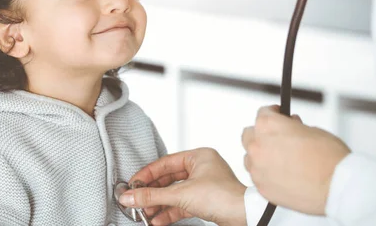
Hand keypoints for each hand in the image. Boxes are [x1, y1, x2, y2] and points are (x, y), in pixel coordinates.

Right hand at [118, 148, 246, 225]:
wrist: (245, 216)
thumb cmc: (223, 197)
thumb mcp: (181, 194)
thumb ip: (152, 196)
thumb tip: (130, 196)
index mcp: (199, 156)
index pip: (165, 163)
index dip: (147, 174)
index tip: (133, 184)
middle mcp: (202, 168)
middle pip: (169, 179)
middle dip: (152, 193)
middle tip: (136, 200)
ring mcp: (204, 185)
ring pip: (175, 193)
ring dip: (159, 204)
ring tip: (145, 213)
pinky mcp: (206, 201)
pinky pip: (182, 204)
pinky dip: (170, 211)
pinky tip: (158, 219)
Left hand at [242, 105, 350, 214]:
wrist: (337, 187)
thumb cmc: (330, 159)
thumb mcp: (313, 130)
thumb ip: (293, 127)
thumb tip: (289, 128)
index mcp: (268, 126)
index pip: (262, 113)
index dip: (272, 114)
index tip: (277, 116)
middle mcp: (257, 146)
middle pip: (249, 134)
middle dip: (261, 135)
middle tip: (276, 139)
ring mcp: (257, 168)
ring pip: (249, 157)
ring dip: (260, 156)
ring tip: (279, 161)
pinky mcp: (261, 187)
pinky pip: (257, 177)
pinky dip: (265, 175)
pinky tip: (281, 176)